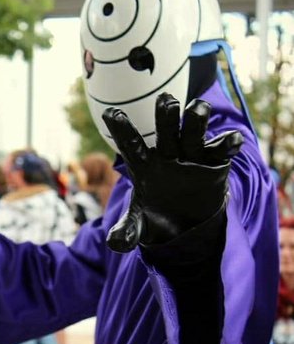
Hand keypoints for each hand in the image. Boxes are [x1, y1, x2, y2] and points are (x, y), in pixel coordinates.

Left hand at [103, 94, 243, 252]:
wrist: (187, 223)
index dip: (122, 130)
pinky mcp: (214, 162)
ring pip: (193, 131)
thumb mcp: (140, 226)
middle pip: (166, 131)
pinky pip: (221, 149)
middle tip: (166, 100)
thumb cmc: (158, 215)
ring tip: (198, 108)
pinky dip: (228, 143)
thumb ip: (127, 231)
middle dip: (166, 116)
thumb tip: (114, 244)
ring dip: (196, 119)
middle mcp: (168, 155)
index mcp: (144, 165)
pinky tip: (233, 141)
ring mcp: (192, 155)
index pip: (131, 145)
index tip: (111, 114)